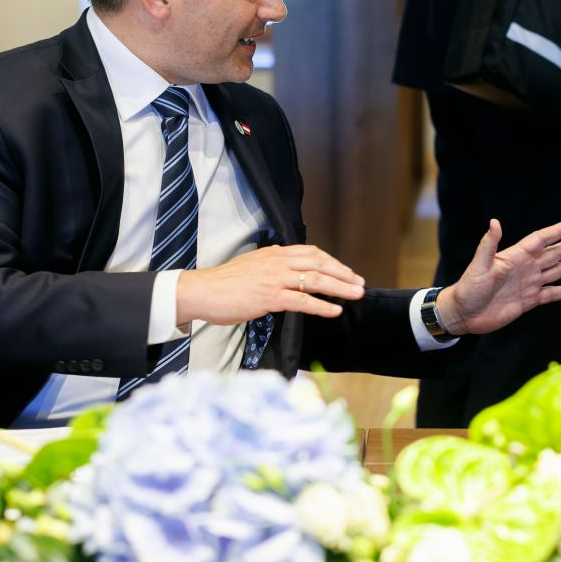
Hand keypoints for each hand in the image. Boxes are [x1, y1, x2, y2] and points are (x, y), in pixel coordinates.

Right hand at [175, 244, 365, 325]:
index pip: (311, 252)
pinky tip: (335, 311)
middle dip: (343, 273)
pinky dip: (322, 305)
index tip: (347, 272)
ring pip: (315, 279)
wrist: (200, 292)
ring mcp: (274, 279)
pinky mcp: (269, 297)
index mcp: (273, 253)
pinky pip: (302, 301)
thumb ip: (267, 259)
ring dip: (340, 288)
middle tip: (360, 284)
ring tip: (356, 295)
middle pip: (319, 262)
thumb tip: (278, 250)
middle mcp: (277, 262)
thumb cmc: (222, 283)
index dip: (333, 261)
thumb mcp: (248, 263)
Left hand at [435, 218, 560, 336]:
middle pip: (554, 254)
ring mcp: (528, 284)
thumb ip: (488, 245)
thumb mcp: (479, 265)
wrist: (465, 314)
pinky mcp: (529, 301)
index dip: (557, 232)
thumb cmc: (468, 288)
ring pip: (556, 272)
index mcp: (515, 256)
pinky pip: (551, 294)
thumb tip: (495, 222)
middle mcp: (525, 268)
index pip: (541, 240)